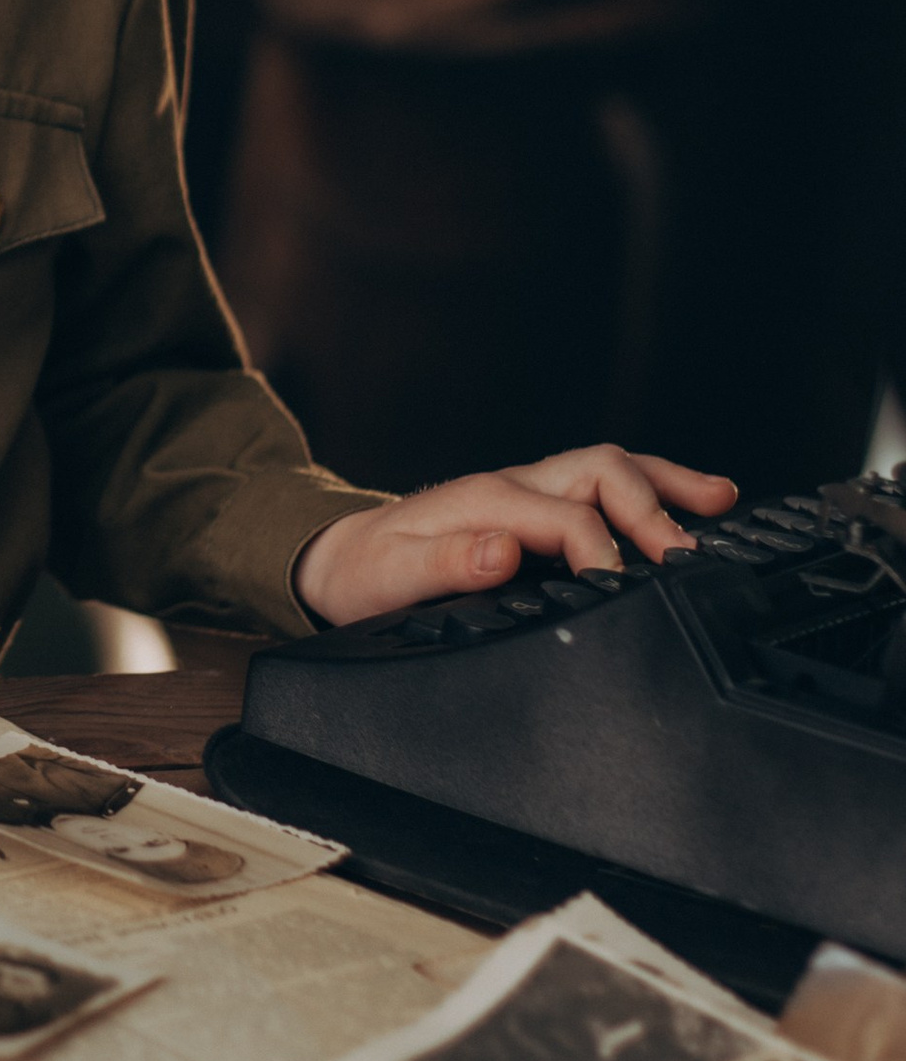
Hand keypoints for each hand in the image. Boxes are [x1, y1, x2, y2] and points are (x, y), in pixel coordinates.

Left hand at [294, 444, 738, 626]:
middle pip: (599, 471)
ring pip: (609, 468)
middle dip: (651, 507)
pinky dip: (653, 488)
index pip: (566, 517)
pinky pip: (603, 485)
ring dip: (666, 483)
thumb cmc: (367, 578)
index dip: (602, 552)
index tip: (624, 592)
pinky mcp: (539, 504)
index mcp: (485, 503)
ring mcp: (529, 490)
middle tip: (690, 557)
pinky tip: (692, 501)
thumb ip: (446, 564)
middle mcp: (514, 486)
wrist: (338, 562)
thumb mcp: (391, 580)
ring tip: (723, 501)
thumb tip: (502, 551)